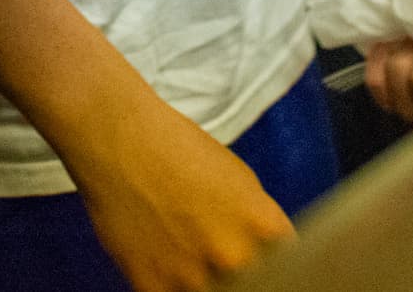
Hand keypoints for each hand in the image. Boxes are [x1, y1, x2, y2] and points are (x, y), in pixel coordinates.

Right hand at [60, 82, 291, 290]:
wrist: (118, 137)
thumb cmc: (181, 150)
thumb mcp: (242, 183)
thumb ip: (260, 230)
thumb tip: (270, 262)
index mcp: (265, 229)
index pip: (294, 275)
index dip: (282, 274)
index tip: (270, 271)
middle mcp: (235, 258)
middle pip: (254, 289)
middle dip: (244, 280)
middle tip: (219, 256)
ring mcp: (192, 278)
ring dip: (204, 284)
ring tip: (188, 256)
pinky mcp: (152, 287)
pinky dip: (170, 288)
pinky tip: (165, 264)